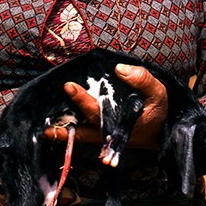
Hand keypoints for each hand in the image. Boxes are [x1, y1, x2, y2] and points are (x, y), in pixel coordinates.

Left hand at [43, 62, 167, 150]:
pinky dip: (67, 132)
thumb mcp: (159, 94)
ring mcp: (102, 136)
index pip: (98, 111)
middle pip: (82, 128)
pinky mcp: (100, 136)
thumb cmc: (159, 111)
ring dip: (61, 132)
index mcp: (121, 123)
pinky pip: (80, 135)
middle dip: (63, 124)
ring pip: (78, 135)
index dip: (82, 100)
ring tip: (41, 129)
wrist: (164, 133)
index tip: (69, 87)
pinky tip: (50, 128)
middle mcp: (108, 132)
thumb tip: (120, 68)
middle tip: (42, 120)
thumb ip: (142, 80)